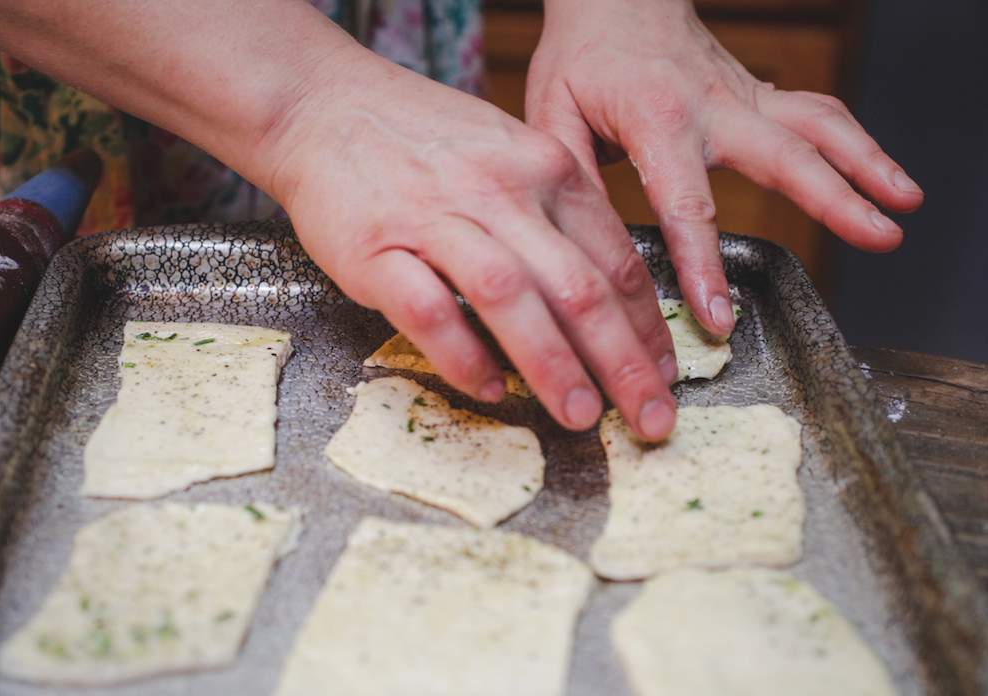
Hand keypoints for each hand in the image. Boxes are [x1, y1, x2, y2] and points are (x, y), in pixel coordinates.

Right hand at [261, 45, 678, 437]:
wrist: (323, 105)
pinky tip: (488, 388)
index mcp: (545, 168)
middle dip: (624, 361)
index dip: (648, 326)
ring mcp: (436, 219)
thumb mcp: (509, 153)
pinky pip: (426, 310)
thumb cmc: (421, 138)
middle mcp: (501, 192)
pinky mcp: (375, 250)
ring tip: (581, 417)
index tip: (664, 373)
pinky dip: (461, 354)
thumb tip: (600, 294)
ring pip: (510, 297)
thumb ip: (555, 215)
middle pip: (578, 286)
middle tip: (651, 419)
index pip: (615, 258)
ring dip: (553, 364)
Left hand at [527, 0, 923, 335]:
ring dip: (867, 163)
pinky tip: (883, 174)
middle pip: (785, 157)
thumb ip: (573, 180)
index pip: (687, 205)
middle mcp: (714, 107)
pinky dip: (855, 143)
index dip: (704, 265)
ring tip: (905, 205)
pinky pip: (816, 115)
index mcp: (658, 121)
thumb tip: (586, 248)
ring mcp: (744, 97)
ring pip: (817, 127)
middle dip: (835, 201)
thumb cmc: (581, 59)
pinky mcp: (758, 96)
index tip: (719, 316)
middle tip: (879, 237)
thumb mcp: (553, 117)